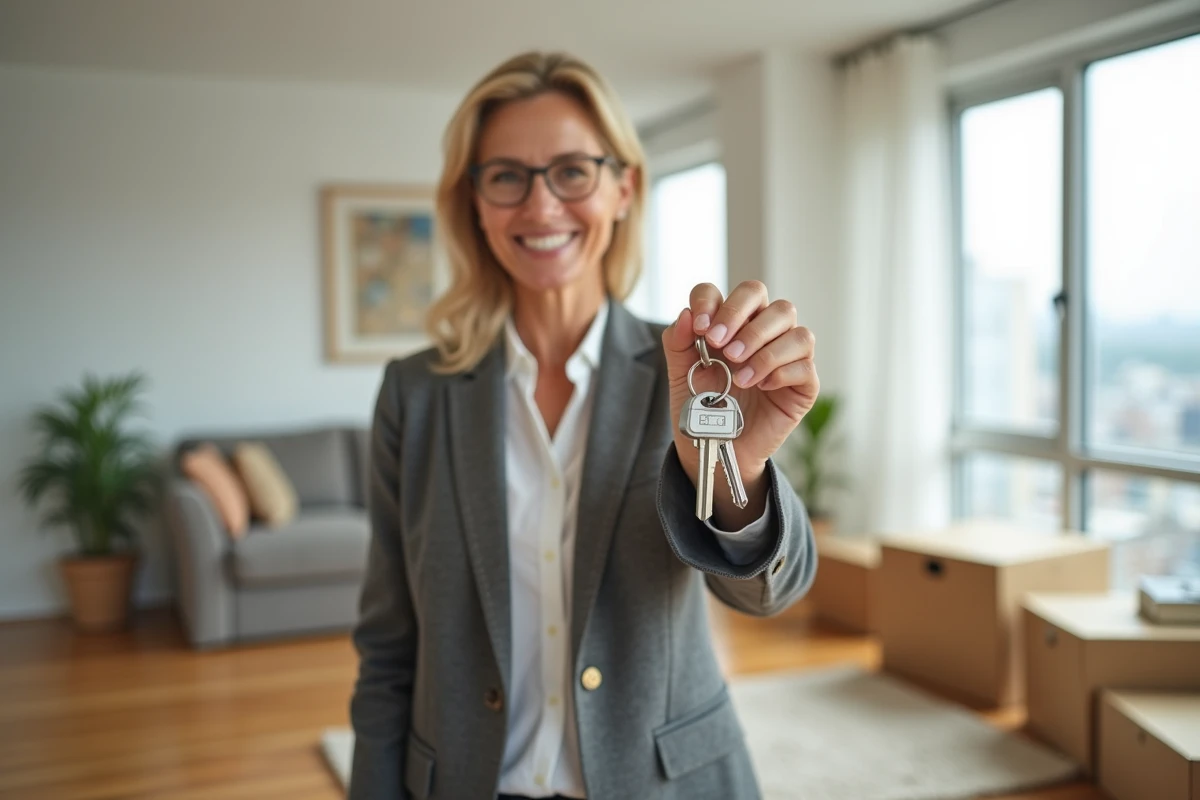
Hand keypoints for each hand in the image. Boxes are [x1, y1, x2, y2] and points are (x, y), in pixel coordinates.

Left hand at [662, 281, 819, 528]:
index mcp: (731, 323)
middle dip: (741, 318)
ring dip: (763, 348)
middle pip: (765, 297)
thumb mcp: (679, 374)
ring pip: (794, 328)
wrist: (714, 449)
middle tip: (721, 348)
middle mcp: (761, 332)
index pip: (727, 292)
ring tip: (739, 376)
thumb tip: (687, 313)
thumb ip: (678, 342)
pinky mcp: (803, 384)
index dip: (715, 302)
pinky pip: (805, 365)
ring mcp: (786, 356)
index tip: (701, 328)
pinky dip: (781, 372)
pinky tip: (761, 387)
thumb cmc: (701, 407)